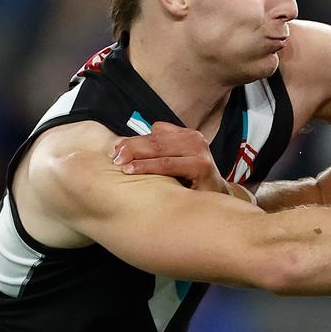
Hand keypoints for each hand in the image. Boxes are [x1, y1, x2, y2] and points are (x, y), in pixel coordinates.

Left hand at [110, 121, 231, 195]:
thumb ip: (157, 152)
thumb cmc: (191, 182)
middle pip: (155, 139)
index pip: (154, 133)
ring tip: (119, 163)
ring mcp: (200, 152)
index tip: (114, 148)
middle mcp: (195, 139)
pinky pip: (168, 164)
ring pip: (160, 150)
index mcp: (186, 135)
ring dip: (137, 155)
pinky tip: (133, 170)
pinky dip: (148, 166)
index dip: (133, 140)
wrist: (218, 199)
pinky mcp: (201, 167)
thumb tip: (123, 148)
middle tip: (112, 155)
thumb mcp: (175, 162)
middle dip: (131, 146)